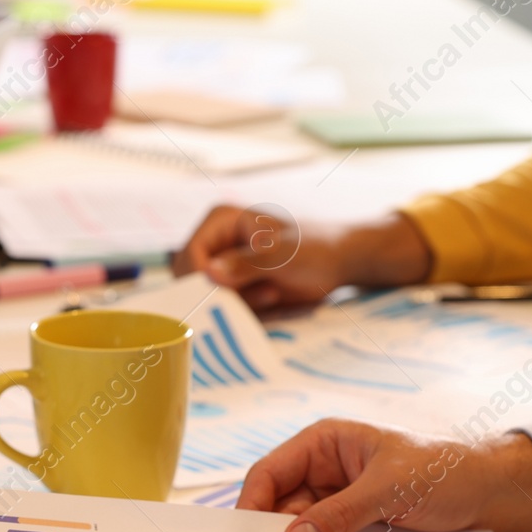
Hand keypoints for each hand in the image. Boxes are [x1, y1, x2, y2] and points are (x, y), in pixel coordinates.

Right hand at [174, 209, 433, 310]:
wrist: (341, 263)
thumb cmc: (315, 248)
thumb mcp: (280, 255)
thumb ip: (245, 264)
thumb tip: (208, 273)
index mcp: (221, 220)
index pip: (190, 254)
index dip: (201, 278)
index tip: (226, 293)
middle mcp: (216, 241)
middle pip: (191, 278)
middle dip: (220, 293)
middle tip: (260, 294)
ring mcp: (224, 265)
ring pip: (206, 296)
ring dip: (235, 303)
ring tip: (271, 294)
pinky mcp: (235, 285)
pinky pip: (223, 305)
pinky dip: (242, 310)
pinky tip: (271, 299)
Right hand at [237, 421, 531, 531]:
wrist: (493, 495)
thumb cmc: (445, 471)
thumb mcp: (391, 489)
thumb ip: (341, 512)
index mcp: (323, 443)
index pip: (268, 473)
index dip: (251, 505)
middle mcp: (324, 472)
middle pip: (280, 508)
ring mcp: (338, 502)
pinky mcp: (355, 529)